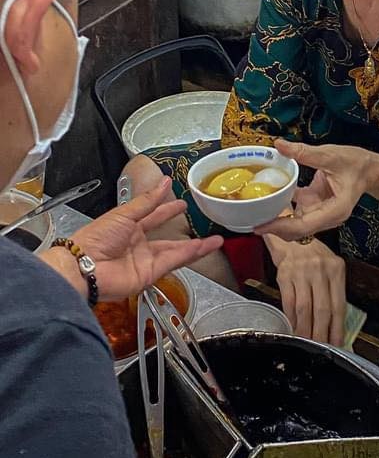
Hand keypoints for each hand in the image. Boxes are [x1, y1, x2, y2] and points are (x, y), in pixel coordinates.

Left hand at [45, 179, 222, 301]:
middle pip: (166, 237)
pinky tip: (203, 247)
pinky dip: (190, 254)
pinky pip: (174, 262)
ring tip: (215, 240)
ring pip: (175, 252)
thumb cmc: (95, 238)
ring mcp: (144, 261)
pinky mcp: (150, 275)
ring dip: (196, 246)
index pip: (152, 216)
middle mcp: (136, 245)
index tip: (180, 203)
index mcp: (126, 227)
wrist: (84, 267)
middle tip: (202, 223)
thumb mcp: (124, 213)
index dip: (166, 209)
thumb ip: (148, 201)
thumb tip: (163, 183)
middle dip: (184, 230)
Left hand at [256, 140, 372, 241]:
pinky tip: (267, 198)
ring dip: (276, 218)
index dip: (280, 228)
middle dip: (273, 227)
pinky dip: (283, 206)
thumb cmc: (357, 163)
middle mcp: (327, 217)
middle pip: (297, 230)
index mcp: (335, 210)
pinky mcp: (316, 206)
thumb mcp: (331, 154)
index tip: (260, 226)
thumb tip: (279, 145)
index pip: (304, 226)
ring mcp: (321, 213)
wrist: (370, 169)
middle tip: (250, 219)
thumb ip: (304, 152)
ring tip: (254, 211)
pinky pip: (296, 210)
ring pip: (294, 223)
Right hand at [270, 236, 345, 345]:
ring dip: (305, 329)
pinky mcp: (284, 275)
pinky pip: (288, 302)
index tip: (337, 343)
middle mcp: (319, 270)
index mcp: (335, 270)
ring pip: (304, 308)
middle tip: (321, 347)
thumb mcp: (331, 268)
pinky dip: (291, 318)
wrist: (292, 238)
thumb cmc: (314, 256)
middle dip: (321, 333)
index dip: (337, 328)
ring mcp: (301, 272)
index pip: (338, 305)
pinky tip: (293, 327)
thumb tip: (335, 325)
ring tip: (307, 341)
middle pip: (322, 309)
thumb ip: (334, 293)